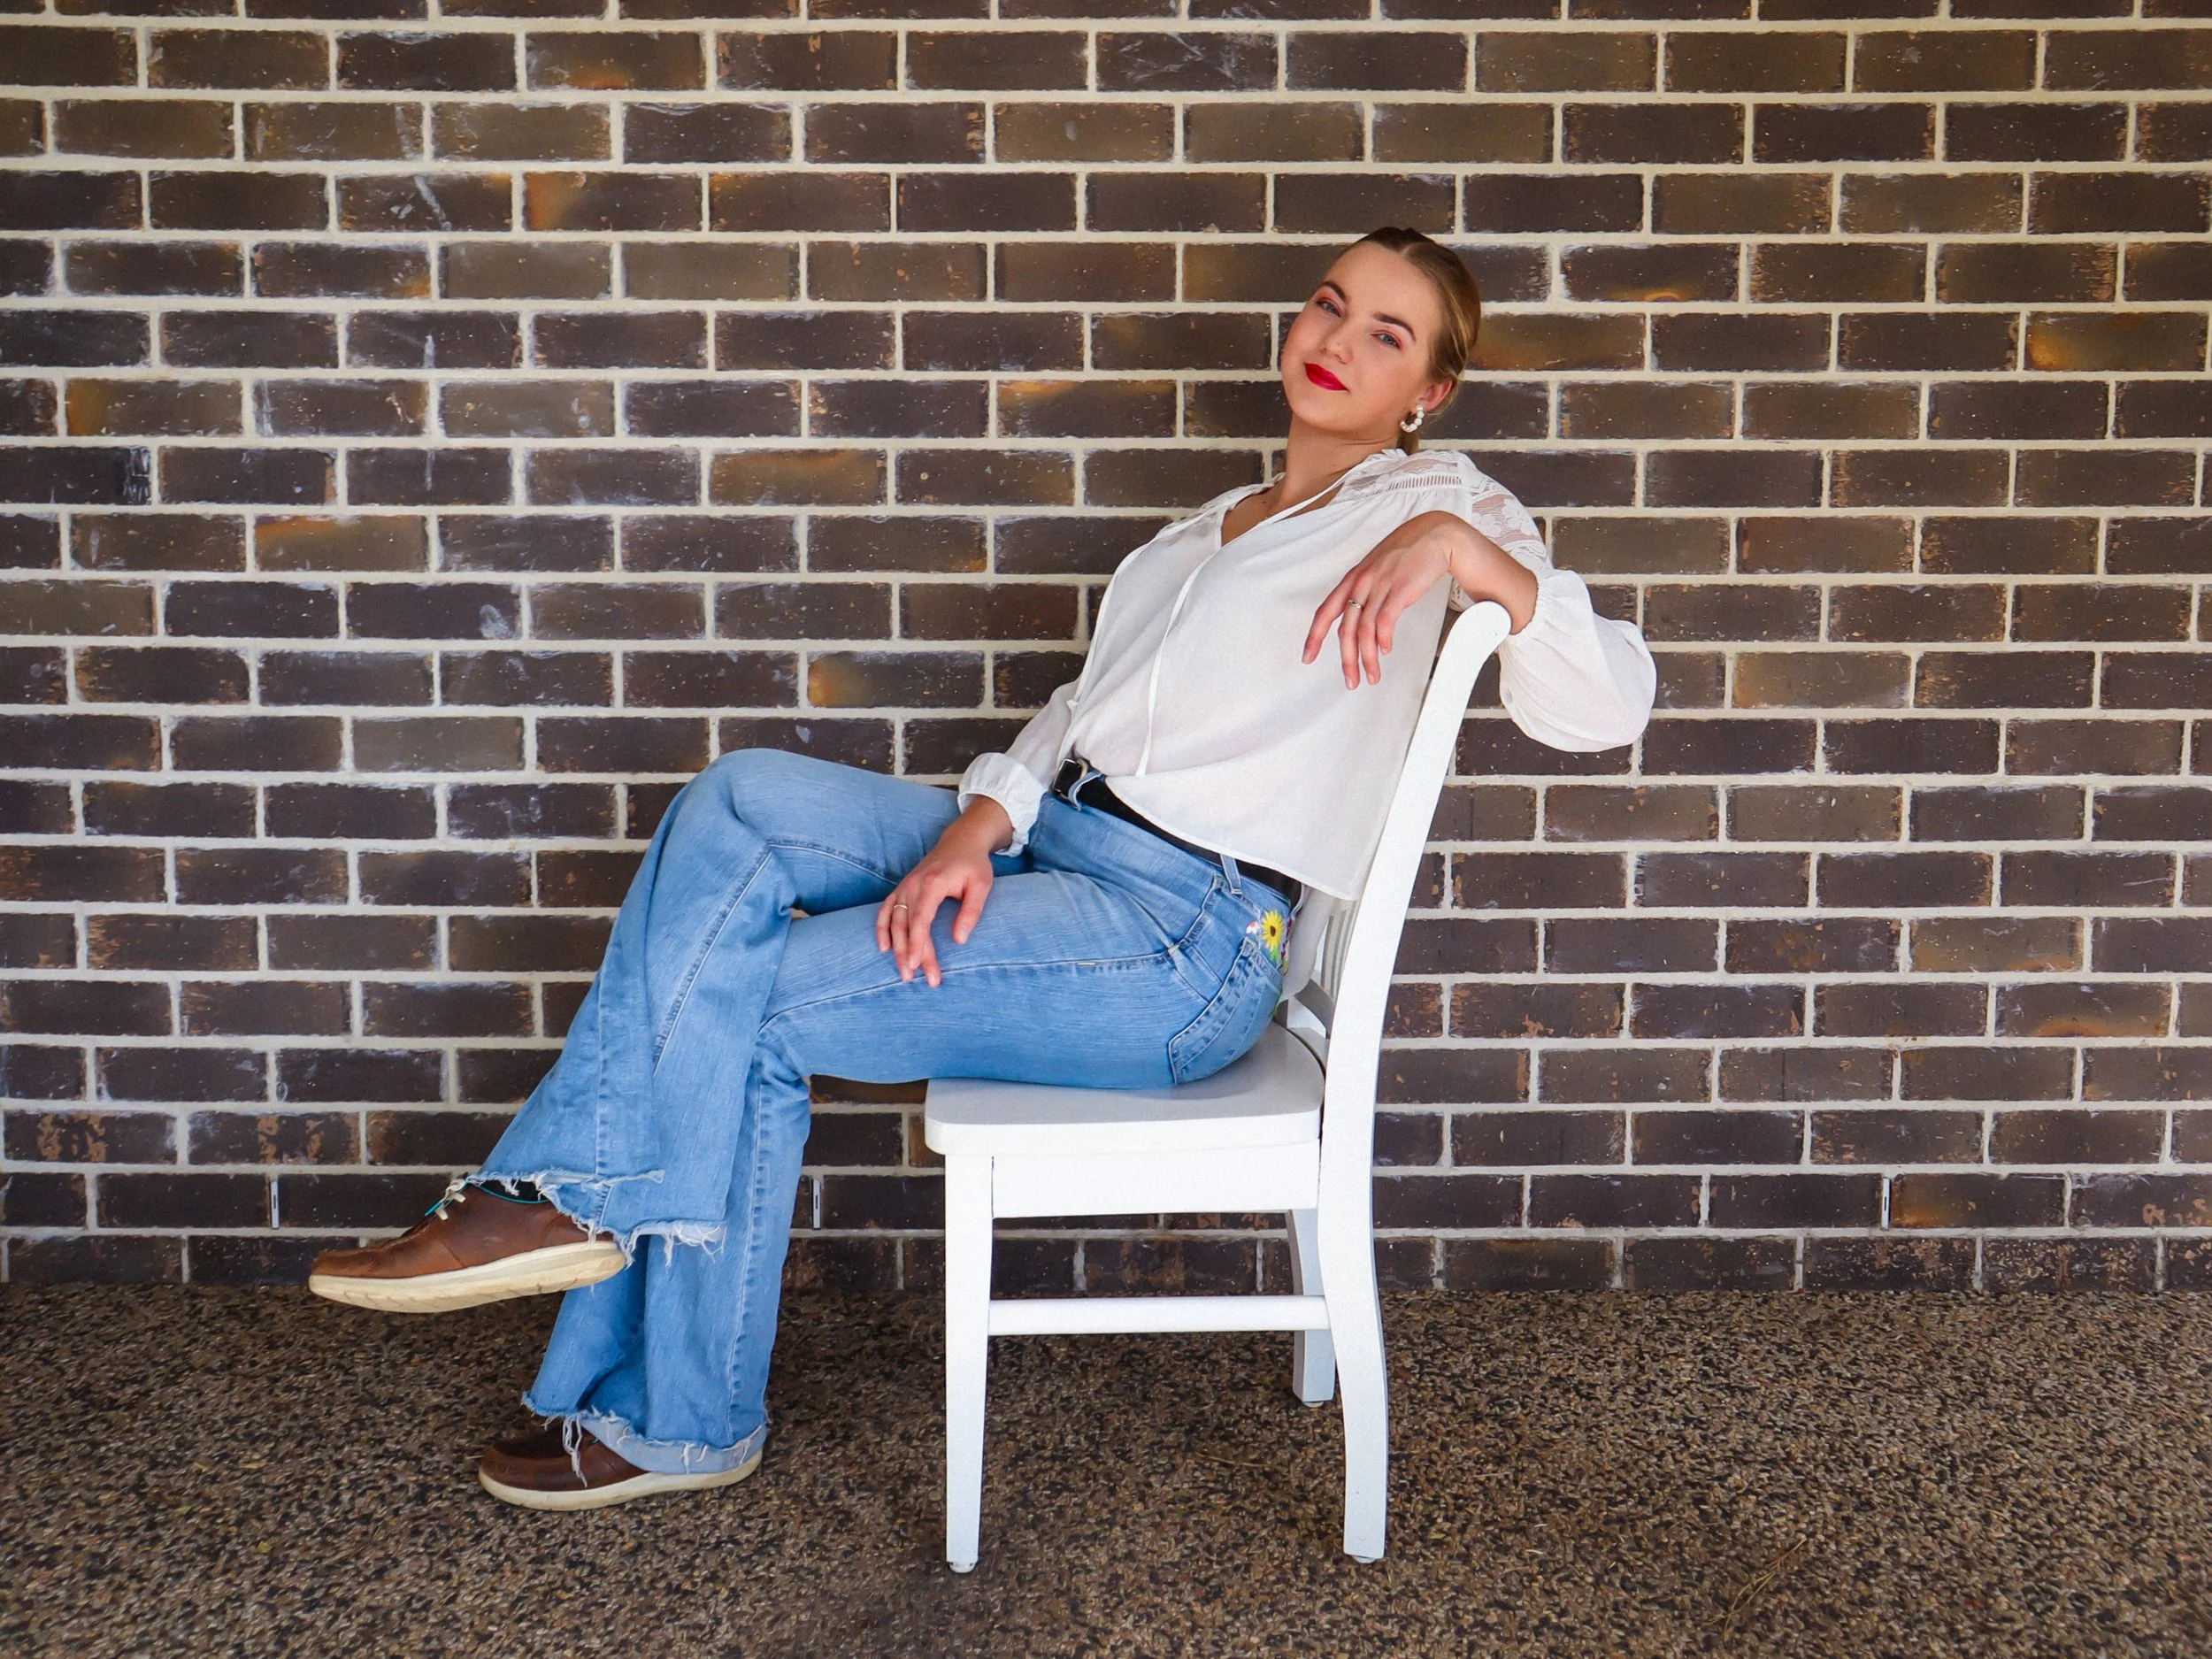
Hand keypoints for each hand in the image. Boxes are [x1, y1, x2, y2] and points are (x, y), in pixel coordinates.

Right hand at [876, 834, 995, 988]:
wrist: (961, 841)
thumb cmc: (973, 864)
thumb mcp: (981, 885)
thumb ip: (971, 912)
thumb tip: (959, 940)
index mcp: (932, 884)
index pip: (920, 919)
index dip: (916, 944)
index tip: (916, 965)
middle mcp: (913, 885)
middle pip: (907, 926)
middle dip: (910, 954)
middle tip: (917, 979)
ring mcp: (905, 886)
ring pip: (894, 922)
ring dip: (896, 948)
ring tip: (904, 972)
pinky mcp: (902, 888)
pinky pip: (886, 910)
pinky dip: (882, 928)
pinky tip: (883, 947)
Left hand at [1302, 511, 1467, 688]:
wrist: (1435, 535)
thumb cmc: (1408, 553)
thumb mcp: (1377, 569)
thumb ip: (1365, 591)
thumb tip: (1359, 618)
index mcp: (1353, 578)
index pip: (1325, 611)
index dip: (1314, 636)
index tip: (1307, 656)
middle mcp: (1362, 582)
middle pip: (1345, 629)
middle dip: (1346, 659)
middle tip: (1350, 680)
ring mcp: (1380, 584)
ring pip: (1364, 630)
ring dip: (1367, 658)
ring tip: (1372, 675)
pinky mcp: (1400, 588)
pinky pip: (1385, 621)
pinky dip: (1383, 640)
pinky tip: (1386, 650)